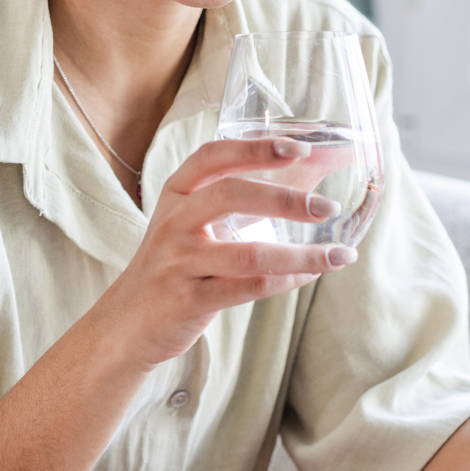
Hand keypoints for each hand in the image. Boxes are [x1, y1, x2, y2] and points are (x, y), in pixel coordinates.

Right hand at [95, 136, 356, 366]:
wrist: (128, 322)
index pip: (213, 157)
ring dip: (301, 255)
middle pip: (230, 196)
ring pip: (249, 254)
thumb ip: (245, 198)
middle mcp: (174, 222)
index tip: (297, 149)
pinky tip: (311, 276)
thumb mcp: (194, 223)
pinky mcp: (191, 299)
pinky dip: (287, 281)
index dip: (255, 148)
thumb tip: (314, 167)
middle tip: (327, 207)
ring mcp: (180, 262)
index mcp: (176, 193)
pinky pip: (249, 288)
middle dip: (285, 199)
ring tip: (340, 256)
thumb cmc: (175, 263)